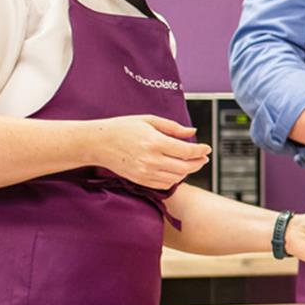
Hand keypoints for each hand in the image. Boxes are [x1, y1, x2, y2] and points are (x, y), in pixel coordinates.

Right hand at [90, 115, 210, 189]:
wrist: (97, 143)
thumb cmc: (122, 128)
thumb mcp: (149, 120)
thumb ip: (173, 127)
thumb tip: (193, 132)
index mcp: (154, 142)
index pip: (186, 151)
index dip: (201, 150)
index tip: (207, 148)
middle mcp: (151, 160)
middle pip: (185, 167)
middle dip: (198, 162)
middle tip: (203, 157)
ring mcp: (145, 172)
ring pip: (176, 178)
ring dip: (187, 171)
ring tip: (191, 163)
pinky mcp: (140, 180)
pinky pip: (164, 184)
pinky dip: (174, 179)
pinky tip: (176, 170)